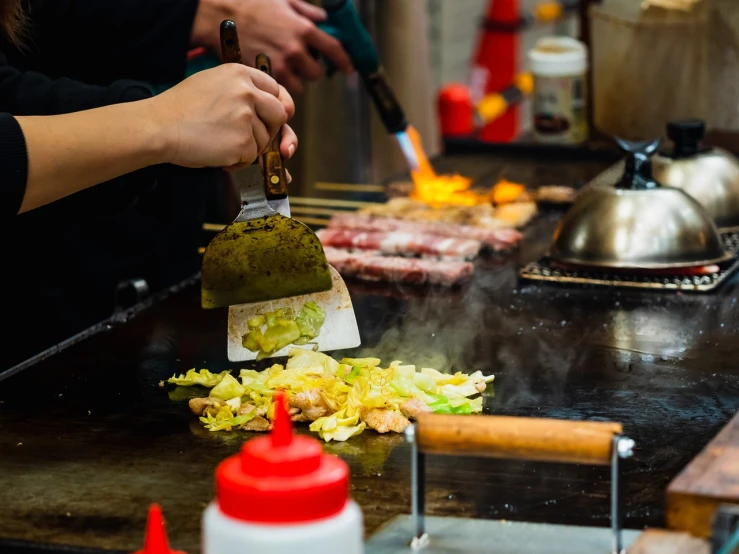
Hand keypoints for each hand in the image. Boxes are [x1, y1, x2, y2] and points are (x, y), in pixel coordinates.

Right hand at [149, 64, 297, 167]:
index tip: (272, 117)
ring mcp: (246, 116)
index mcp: (239, 73)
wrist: (158, 127)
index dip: (277, 105)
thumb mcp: (212, 84)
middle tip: (249, 137)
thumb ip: (241, 91)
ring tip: (219, 142)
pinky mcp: (243, 141)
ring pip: (264, 139)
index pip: (275, 88)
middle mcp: (247, 91)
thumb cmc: (180, 110)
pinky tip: (217, 154)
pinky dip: (237, 161)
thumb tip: (272, 108)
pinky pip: (251, 157)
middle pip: (280, 114)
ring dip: (247, 148)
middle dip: (271, 129)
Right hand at [192, 0, 352, 94]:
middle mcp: (294, 50)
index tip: (348, 68)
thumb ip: (305, 11)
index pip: (333, 49)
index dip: (344, 61)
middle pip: (315, 74)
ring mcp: (279, 66)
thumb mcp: (282, 0)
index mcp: (302, 29)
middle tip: (299, 64)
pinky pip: (278, 90)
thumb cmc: (248, 3)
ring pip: (298, 86)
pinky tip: (269, 76)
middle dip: (310, 70)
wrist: (217, 15)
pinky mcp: (263, 76)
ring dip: (294, 81)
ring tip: (281, 71)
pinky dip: (277, 86)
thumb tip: (321, 18)